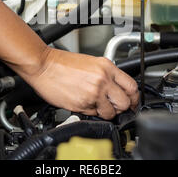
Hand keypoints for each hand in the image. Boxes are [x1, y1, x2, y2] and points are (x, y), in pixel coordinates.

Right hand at [22, 47, 138, 119]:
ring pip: (111, 112)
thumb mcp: (91, 62)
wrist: (43, 65)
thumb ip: (106, 75)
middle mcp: (102, 79)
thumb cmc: (62, 63)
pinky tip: (84, 102)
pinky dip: (91, 112)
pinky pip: (94, 114)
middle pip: (125, 102)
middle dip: (121, 107)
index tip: (132, 101)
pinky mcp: (82, 104)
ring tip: (97, 105)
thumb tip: (116, 89)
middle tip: (115, 106)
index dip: (134, 97)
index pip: (131, 86)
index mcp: (106, 67)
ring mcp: (93, 93)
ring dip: (106, 112)